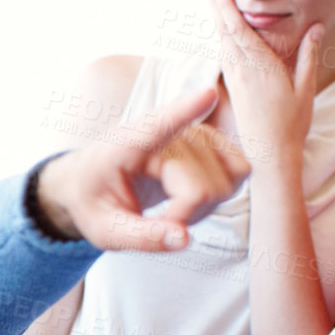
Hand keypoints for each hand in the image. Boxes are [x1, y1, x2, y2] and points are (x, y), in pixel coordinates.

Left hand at [35, 88, 249, 251]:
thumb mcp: (104, 231)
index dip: (185, 111)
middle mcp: (165, 133)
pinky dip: (222, 193)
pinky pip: (241, 170)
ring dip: (205, 207)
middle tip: (159, 222)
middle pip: (203, 188)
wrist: (93, 181)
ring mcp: (193, 133)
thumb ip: (141, 237)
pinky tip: (192, 197)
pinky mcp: (211, 140)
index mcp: (125, 146)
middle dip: (186, 215)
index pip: (157, 127)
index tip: (207, 95)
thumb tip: (184, 239)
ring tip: (172, 208)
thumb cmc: (95, 201)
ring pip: (228, 180)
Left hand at [210, 0, 319, 170]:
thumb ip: (309, 56)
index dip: (226, 9)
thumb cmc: (292, 124)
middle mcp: (243, 73)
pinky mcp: (233, 90)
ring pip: (224, 46)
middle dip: (218, 9)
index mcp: (261, 68)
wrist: (270, 156)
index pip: (239, 32)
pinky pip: (226, 59)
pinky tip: (223, 35)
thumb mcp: (305, 89)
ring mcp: (236, 81)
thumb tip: (316, 27)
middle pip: (226, 34)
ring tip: (215, 3)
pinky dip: (223, 42)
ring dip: (219, 23)